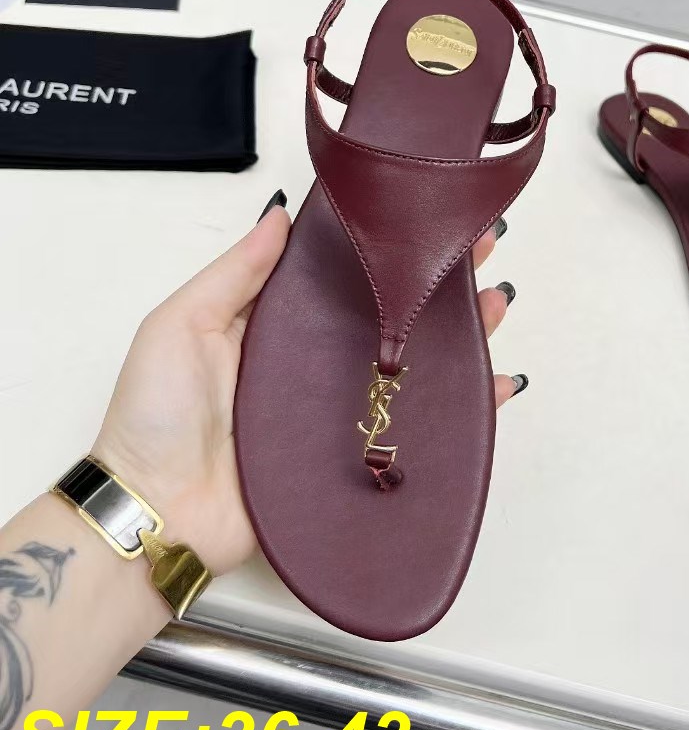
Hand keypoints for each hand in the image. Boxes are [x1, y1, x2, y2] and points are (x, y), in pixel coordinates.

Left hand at [92, 197, 519, 577]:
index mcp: (275, 323)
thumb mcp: (180, 324)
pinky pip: (418, 427)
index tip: (423, 215)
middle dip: (437, 280)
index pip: (341, 273)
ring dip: (459, 332)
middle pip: (389, 313)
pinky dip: (461, 408)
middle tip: (483, 248)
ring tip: (494, 303)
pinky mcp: (354, 455)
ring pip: (414, 363)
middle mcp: (313, 362)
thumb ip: (235, 272)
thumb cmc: (153, 417)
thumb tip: (281, 214)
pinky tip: (492, 384)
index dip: (383, 245)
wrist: (156, 515)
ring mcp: (338, 409)